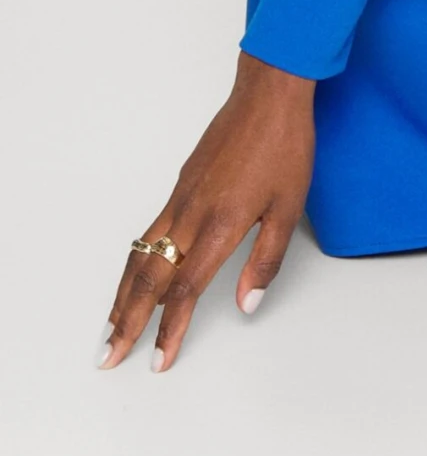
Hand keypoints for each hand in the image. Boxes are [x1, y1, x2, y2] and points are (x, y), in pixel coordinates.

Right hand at [99, 52, 315, 372]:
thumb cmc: (284, 146)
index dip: (170, 329)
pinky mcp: (180, 186)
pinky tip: (136, 277)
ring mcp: (181, 198)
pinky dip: (134, 264)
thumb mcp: (289, 207)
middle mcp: (192, 214)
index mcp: (220, 225)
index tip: (158, 360)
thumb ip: (266, 260)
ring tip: (110, 327)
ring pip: (141, 256)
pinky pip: (148, 233)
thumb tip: (248, 304)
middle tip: (108, 356)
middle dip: (125, 323)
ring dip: (121, 295)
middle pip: (148, 279)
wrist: (267, 95)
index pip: (185, 290)